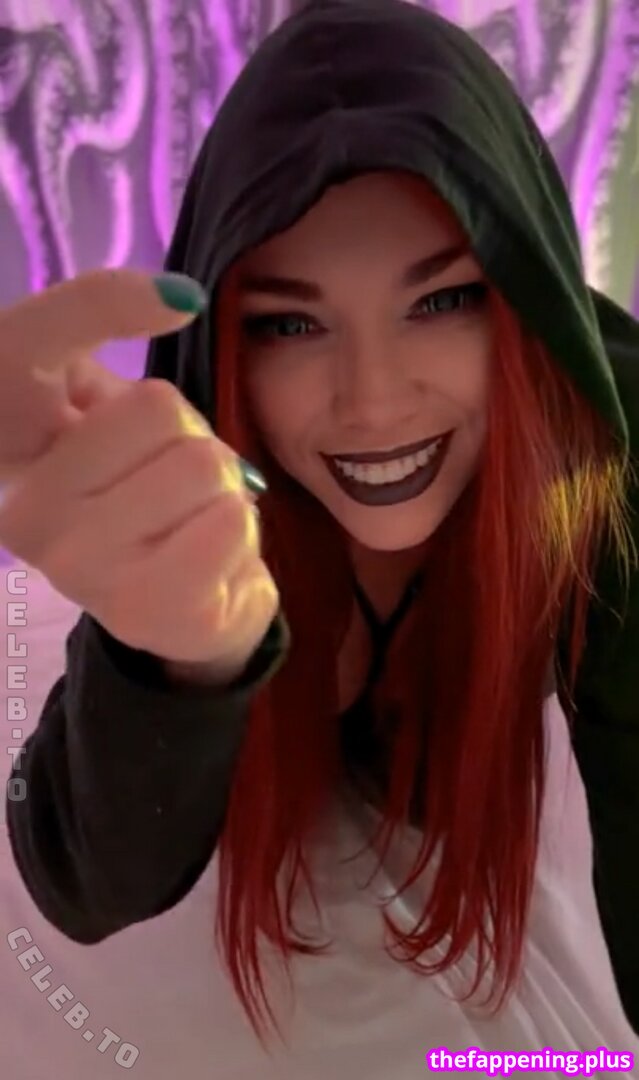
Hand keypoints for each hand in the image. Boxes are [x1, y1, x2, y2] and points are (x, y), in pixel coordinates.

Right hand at [0, 270, 278, 670]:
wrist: (190, 610)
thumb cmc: (157, 502)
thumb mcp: (119, 412)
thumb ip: (115, 340)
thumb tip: (179, 293)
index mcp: (18, 468)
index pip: (51, 337)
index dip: (106, 307)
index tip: (160, 332)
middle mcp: (31, 523)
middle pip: (161, 408)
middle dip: (194, 441)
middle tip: (177, 489)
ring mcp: (84, 572)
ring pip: (204, 463)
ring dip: (223, 490)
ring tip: (196, 522)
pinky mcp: (147, 610)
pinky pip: (230, 521)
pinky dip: (241, 530)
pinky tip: (214, 559)